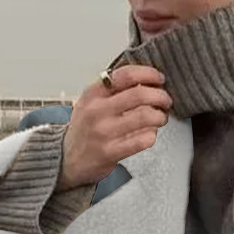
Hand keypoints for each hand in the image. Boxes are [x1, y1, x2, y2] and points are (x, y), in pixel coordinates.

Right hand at [59, 65, 172, 189]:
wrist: (67, 159)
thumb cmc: (85, 129)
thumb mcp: (91, 102)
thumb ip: (114, 90)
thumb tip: (147, 80)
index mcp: (93, 93)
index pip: (126, 75)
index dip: (148, 74)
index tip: (159, 79)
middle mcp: (96, 110)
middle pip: (139, 95)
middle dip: (160, 96)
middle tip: (165, 100)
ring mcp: (103, 132)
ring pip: (145, 117)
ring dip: (160, 116)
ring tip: (160, 118)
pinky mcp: (109, 152)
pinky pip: (142, 140)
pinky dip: (152, 135)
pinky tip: (149, 134)